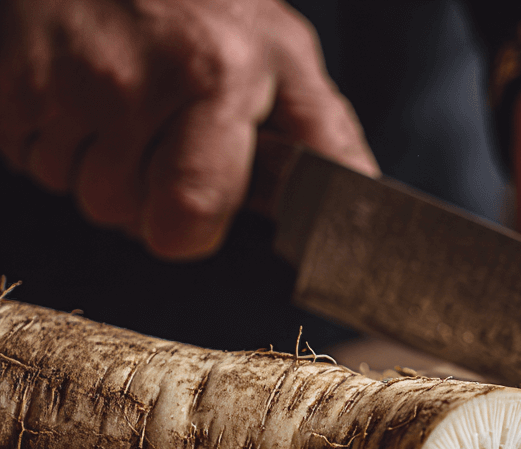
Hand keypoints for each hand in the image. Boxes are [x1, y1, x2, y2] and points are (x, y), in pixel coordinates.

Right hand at [0, 0, 376, 258]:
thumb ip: (324, 129)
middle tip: (160, 146)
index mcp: (216, 81)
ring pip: (71, 189)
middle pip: (122, 213)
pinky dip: (48, 141)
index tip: (199, 210)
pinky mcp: (10, 79)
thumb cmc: (208, 1)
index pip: (188, 217)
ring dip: (94, 169)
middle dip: (141, 199)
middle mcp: (136, 83)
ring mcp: (64, 80)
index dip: (191, 232)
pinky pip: (24, 154)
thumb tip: (363, 196)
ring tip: (121, 112)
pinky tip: (79, 99)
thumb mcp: (283, 51)